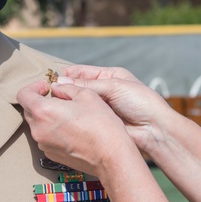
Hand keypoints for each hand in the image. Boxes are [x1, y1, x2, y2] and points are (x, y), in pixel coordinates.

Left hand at [17, 79, 136, 177]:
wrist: (111, 156)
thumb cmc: (101, 124)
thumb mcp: (86, 95)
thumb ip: (66, 87)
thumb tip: (56, 87)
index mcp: (43, 112)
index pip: (23, 95)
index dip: (33, 87)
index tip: (46, 87)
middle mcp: (38, 130)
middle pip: (29, 110)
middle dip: (40, 102)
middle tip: (59, 99)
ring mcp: (44, 145)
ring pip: (38, 125)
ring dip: (47, 117)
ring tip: (68, 115)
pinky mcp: (52, 155)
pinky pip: (46, 138)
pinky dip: (53, 131)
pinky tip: (72, 130)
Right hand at [57, 65, 175, 153]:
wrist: (155, 129)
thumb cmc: (141, 102)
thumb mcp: (114, 87)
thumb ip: (87, 85)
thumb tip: (60, 83)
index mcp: (109, 76)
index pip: (83, 72)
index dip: (67, 74)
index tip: (50, 78)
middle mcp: (103, 91)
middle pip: (78, 88)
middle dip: (64, 89)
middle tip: (46, 92)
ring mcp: (101, 108)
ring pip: (78, 103)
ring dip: (67, 104)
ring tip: (50, 104)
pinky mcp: (100, 122)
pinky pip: (83, 117)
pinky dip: (72, 116)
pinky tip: (61, 116)